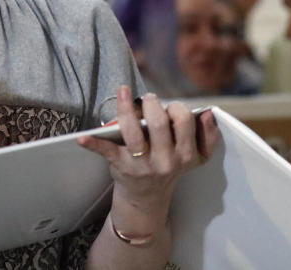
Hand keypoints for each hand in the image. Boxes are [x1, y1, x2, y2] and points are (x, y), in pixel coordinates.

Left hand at [77, 86, 219, 228]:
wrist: (147, 197)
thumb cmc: (168, 166)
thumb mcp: (193, 157)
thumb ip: (206, 137)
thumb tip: (208, 114)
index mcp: (186, 155)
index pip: (185, 122)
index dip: (176, 108)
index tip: (169, 106)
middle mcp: (165, 161)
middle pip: (159, 123)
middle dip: (152, 104)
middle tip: (149, 98)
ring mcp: (142, 164)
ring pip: (133, 131)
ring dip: (127, 108)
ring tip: (124, 92)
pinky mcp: (121, 166)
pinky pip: (106, 152)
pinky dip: (92, 144)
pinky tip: (82, 138)